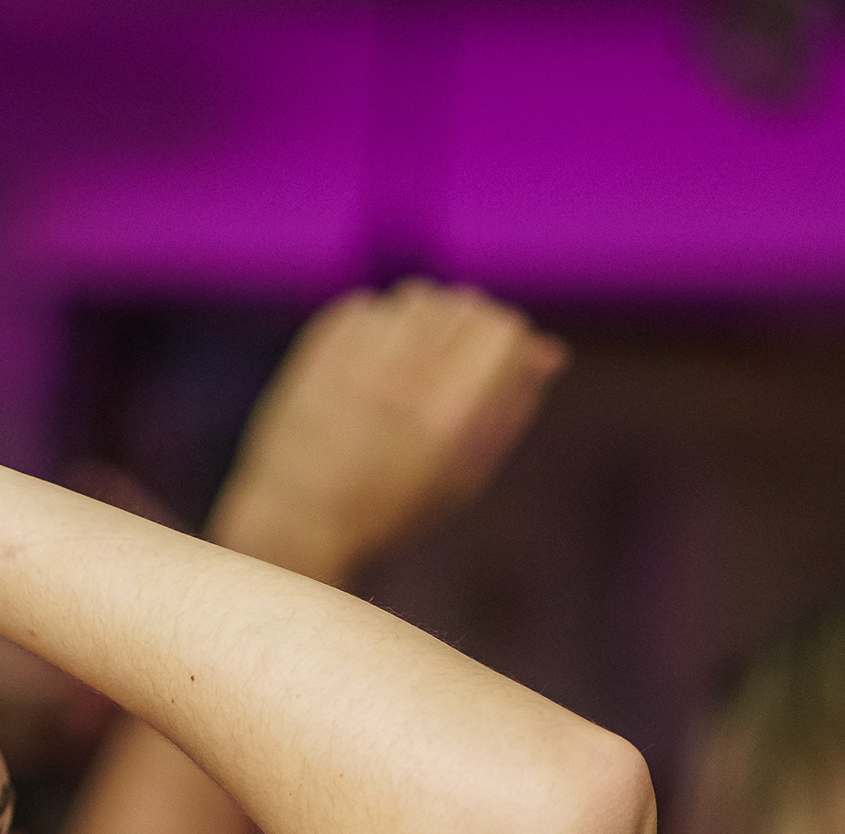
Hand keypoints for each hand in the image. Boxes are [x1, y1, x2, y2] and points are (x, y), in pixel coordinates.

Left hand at [209, 281, 566, 581]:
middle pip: (464, 304)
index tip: (490, 367)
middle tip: (444, 372)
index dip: (504, 343)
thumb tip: (548, 352)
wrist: (296, 525)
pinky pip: (364, 307)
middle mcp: (406, 384)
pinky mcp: (316, 354)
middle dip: (465, 330)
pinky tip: (366, 365)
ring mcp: (356, 366)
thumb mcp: (463, 476)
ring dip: (420, 322)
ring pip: (416, 297)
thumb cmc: (390, 509)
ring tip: (405, 366)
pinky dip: (373, 326)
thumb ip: (509, 410)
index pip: (502, 328)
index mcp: (449, 418)